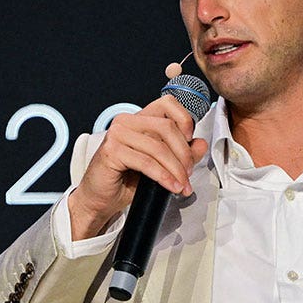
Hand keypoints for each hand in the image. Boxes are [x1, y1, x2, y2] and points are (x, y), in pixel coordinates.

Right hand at [67, 95, 209, 239]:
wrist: (101, 198)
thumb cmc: (127, 180)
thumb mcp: (161, 165)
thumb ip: (181, 153)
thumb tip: (201, 143)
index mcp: (139, 119)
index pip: (168, 103)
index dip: (185, 119)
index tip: (191, 140)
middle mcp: (127, 121)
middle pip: (167, 127)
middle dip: (184, 154)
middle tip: (188, 173)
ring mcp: (117, 134)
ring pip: (158, 147)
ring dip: (175, 169)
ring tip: (182, 185)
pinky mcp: (112, 151)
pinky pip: (146, 162)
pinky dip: (163, 176)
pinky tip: (171, 186)